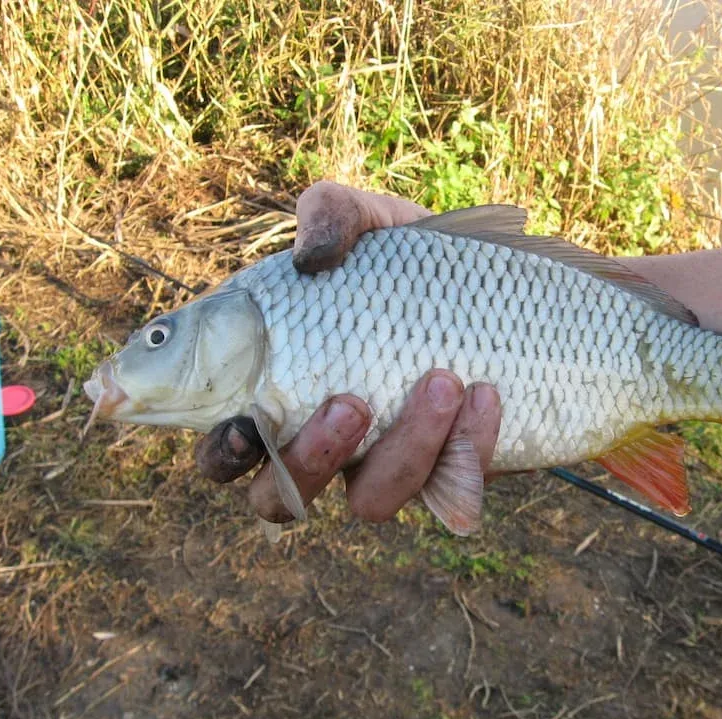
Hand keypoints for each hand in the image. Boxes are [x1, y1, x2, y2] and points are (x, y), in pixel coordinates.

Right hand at [194, 182, 501, 523]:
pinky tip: (486, 393)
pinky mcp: (448, 474)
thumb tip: (311, 258)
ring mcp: (384, 465)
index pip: (225, 448)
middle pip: (281, 498)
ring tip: (443, 380)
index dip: (221, 453)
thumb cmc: (407, 260)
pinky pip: (450, 488)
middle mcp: (323, 443)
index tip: (243, 425)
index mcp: (278, 392)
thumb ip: (329, 214)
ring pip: (371, 501)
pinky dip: (469, 444)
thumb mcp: (369, 219)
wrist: (500, 288)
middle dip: (309, 462)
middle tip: (350, 404)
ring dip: (405, 449)